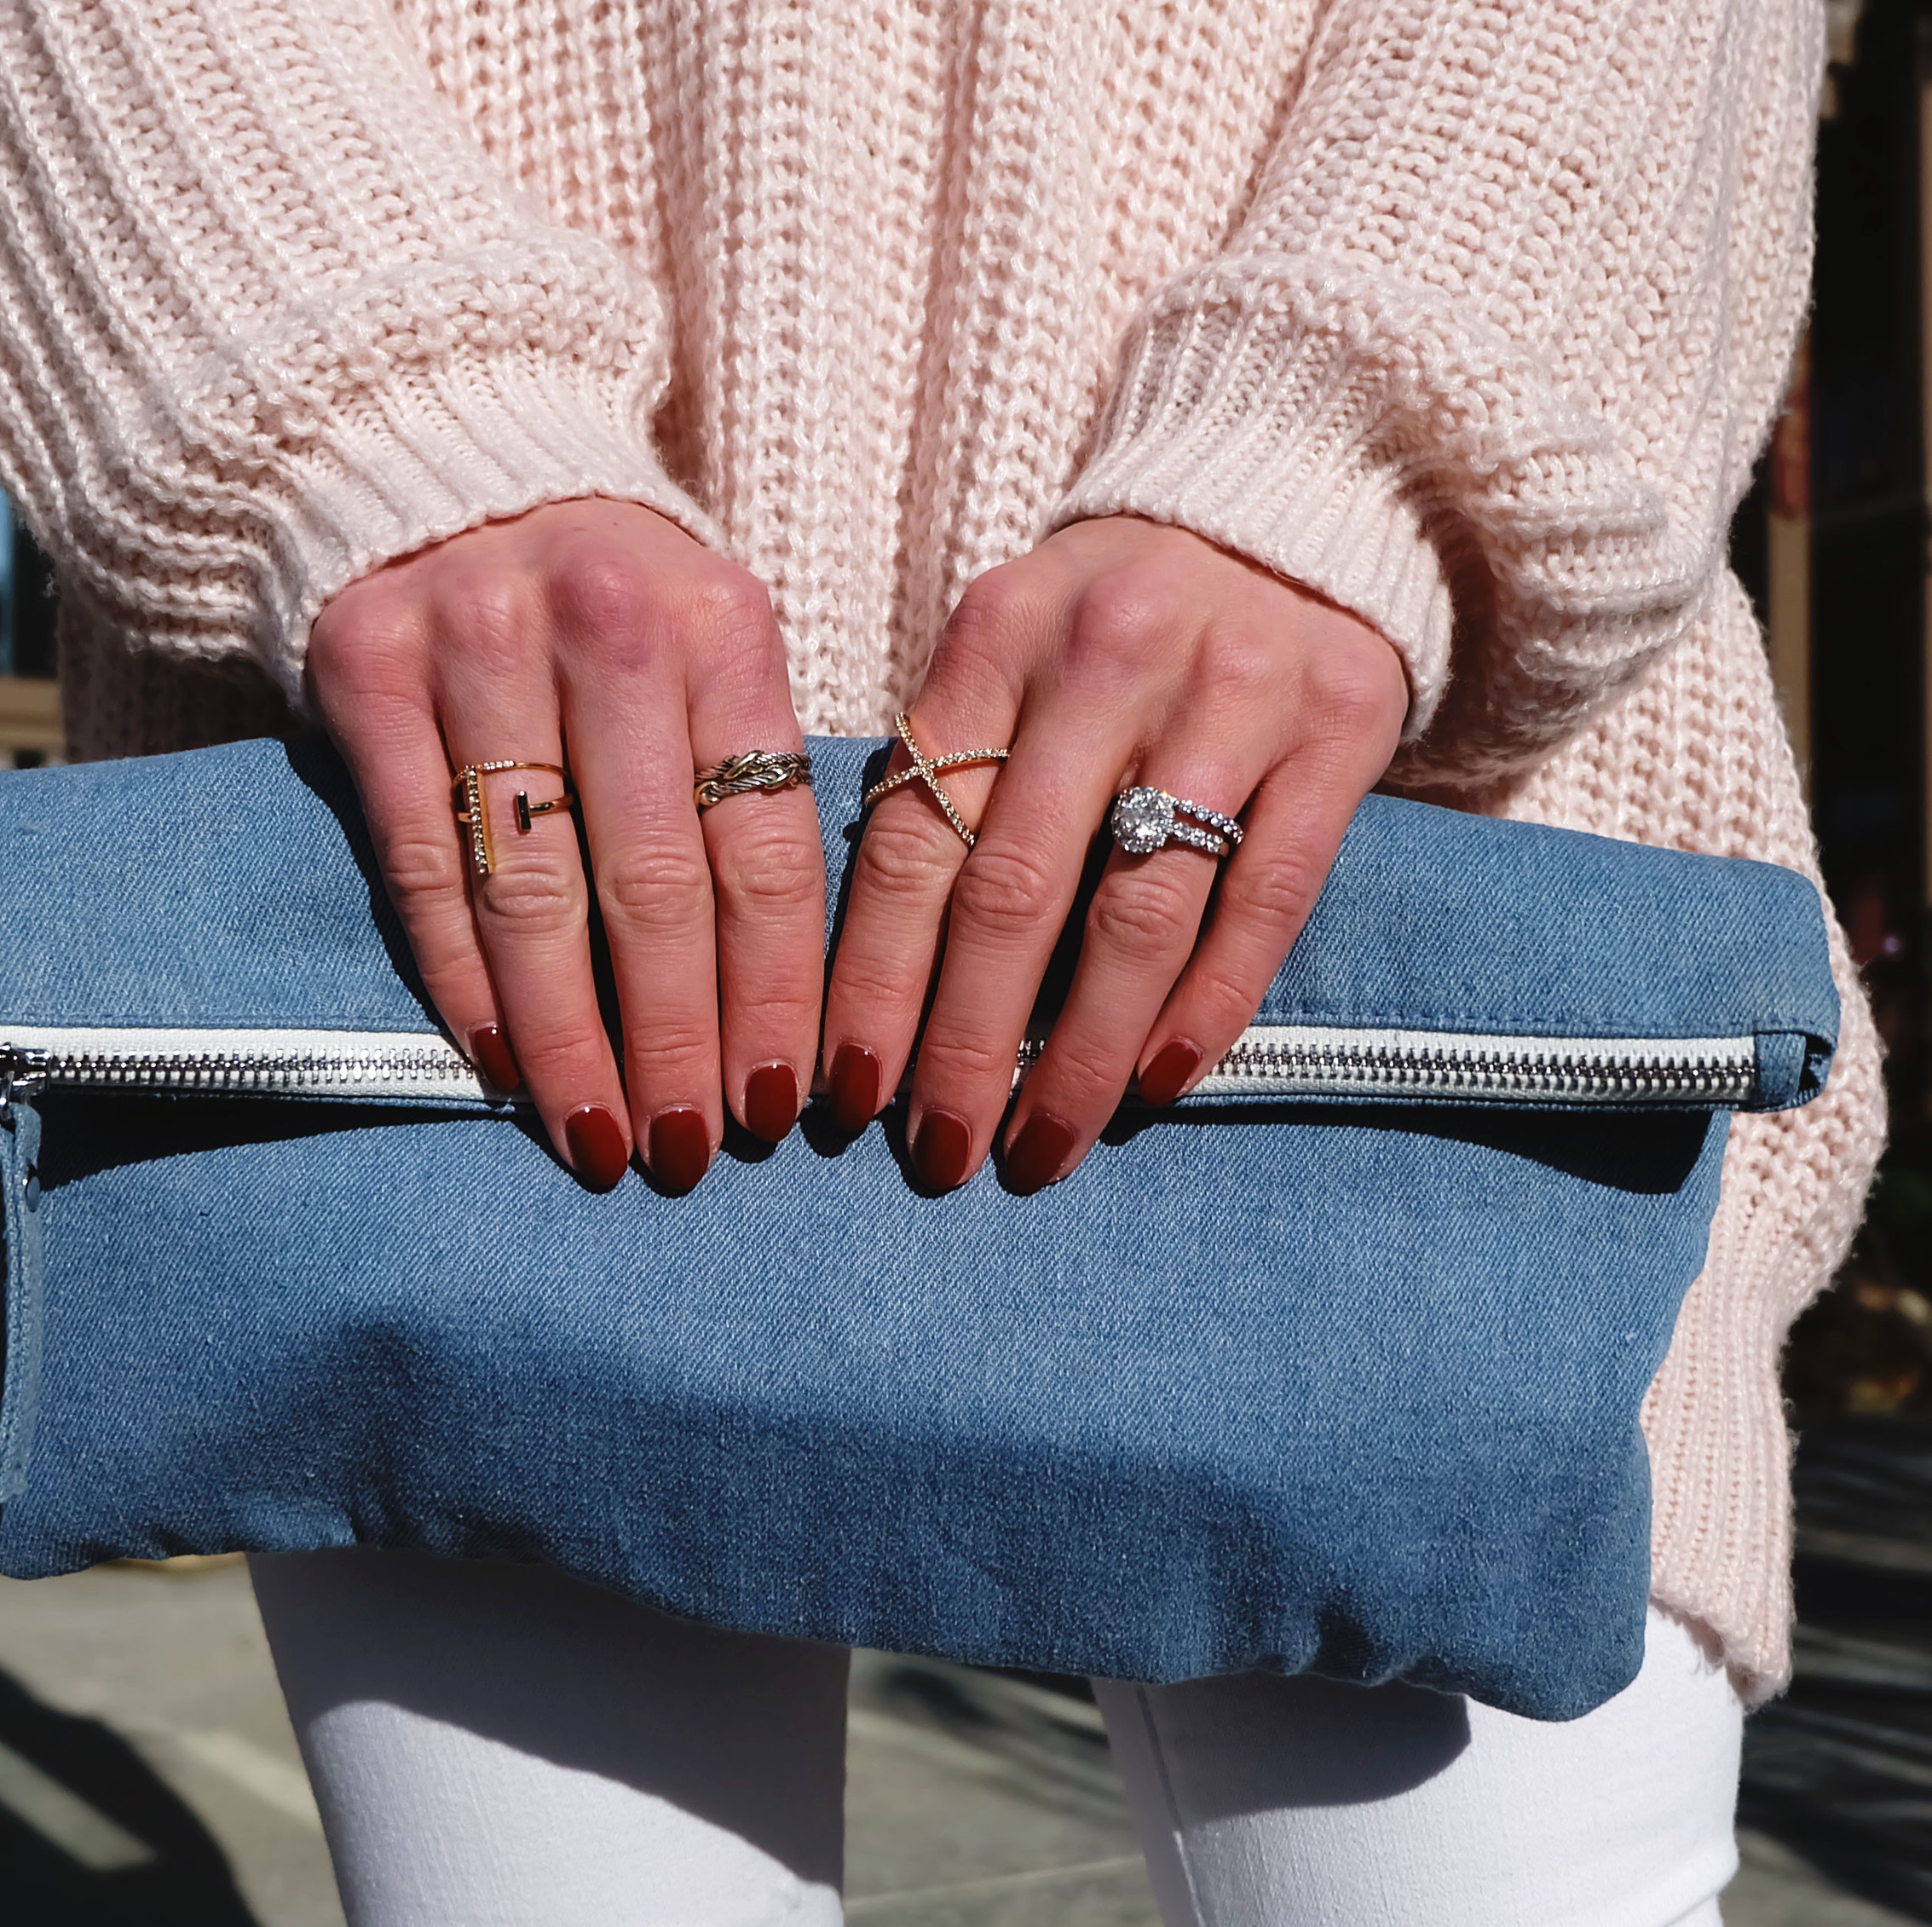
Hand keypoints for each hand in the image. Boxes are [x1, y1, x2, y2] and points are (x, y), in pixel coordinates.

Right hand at [308, 500, 823, 1192]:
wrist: (448, 473)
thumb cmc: (612, 612)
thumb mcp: (713, 660)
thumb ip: (748, 794)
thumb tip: (797, 1013)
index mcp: (725, 628)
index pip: (763, 850)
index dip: (773, 995)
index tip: (776, 1108)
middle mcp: (607, 623)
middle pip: (654, 885)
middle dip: (677, 1042)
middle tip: (686, 1154)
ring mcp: (476, 640)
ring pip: (533, 891)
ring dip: (568, 1039)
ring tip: (597, 1137)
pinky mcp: (365, 668)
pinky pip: (420, 866)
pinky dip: (461, 978)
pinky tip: (498, 1063)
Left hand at [821, 517, 1407, 1191]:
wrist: (1292, 509)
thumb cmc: (1113, 621)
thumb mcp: (1009, 650)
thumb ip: (948, 771)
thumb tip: (870, 971)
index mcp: (996, 637)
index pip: (911, 839)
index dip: (874, 979)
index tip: (850, 1088)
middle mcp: (1108, 656)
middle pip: (1016, 893)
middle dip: (968, 1046)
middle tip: (941, 1156)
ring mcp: (1232, 692)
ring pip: (1139, 915)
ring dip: (1083, 1056)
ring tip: (1043, 1146)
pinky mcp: (1338, 731)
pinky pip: (1263, 902)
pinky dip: (1207, 1007)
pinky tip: (1157, 1086)